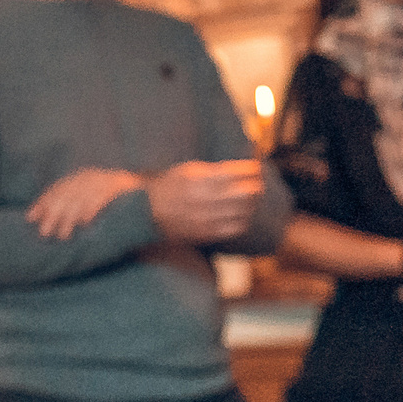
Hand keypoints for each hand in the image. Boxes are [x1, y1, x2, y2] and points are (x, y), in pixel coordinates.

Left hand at [25, 168, 144, 238]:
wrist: (148, 191)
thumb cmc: (116, 199)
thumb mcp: (91, 197)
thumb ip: (70, 204)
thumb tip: (41, 216)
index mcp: (82, 177)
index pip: (56, 189)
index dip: (42, 203)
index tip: (30, 218)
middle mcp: (90, 177)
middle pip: (65, 196)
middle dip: (52, 215)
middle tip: (44, 234)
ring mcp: (104, 181)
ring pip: (80, 200)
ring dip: (70, 219)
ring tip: (63, 235)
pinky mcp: (117, 187)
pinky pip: (101, 199)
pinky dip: (92, 211)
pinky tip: (85, 224)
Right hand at [143, 160, 263, 244]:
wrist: (145, 212)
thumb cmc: (167, 187)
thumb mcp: (186, 170)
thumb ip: (212, 170)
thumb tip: (242, 170)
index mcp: (197, 179)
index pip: (236, 173)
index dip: (251, 170)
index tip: (256, 168)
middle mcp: (202, 198)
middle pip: (244, 193)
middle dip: (256, 186)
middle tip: (257, 183)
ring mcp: (204, 218)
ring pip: (243, 211)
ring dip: (252, 204)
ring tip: (252, 199)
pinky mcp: (205, 233)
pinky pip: (234, 228)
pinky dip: (243, 220)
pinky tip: (242, 215)